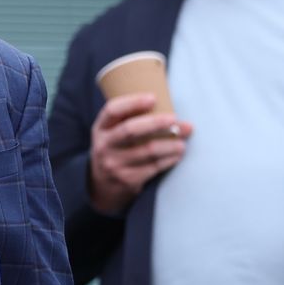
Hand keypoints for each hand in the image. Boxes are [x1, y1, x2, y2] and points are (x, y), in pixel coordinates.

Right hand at [88, 93, 191, 214]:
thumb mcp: (111, 134)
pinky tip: (177, 155)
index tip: (153, 98)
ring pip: (147, 150)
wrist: (102, 186)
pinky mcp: (127, 179)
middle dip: (156, 123)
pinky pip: (153, 167)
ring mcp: (114, 164)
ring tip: (182, 141)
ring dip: (169, 144)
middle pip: (131, 130)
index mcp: (100, 128)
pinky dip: (169, 160)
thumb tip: (166, 107)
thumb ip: (128, 120)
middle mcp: (104, 145)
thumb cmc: (115, 150)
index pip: (112, 110)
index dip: (132, 102)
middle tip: (174, 119)